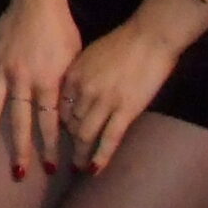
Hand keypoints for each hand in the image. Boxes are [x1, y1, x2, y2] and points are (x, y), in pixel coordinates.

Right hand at [0, 0, 80, 178]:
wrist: (38, 2)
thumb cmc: (62, 31)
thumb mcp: (73, 61)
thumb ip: (64, 88)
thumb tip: (64, 115)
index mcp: (46, 83)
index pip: (49, 122)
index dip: (50, 146)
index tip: (52, 168)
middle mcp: (22, 81)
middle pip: (20, 121)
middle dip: (21, 149)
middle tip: (19, 174)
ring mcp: (2, 70)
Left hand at [61, 17, 182, 172]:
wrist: (148, 37)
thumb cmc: (122, 44)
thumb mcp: (89, 56)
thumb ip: (80, 77)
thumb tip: (75, 94)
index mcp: (72, 76)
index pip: (59, 107)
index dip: (60, 124)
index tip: (61, 135)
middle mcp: (83, 90)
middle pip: (70, 124)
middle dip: (68, 143)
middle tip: (66, 158)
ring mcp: (104, 101)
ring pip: (86, 135)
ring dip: (81, 154)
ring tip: (79, 167)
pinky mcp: (125, 110)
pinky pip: (109, 139)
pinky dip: (101, 156)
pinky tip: (95, 169)